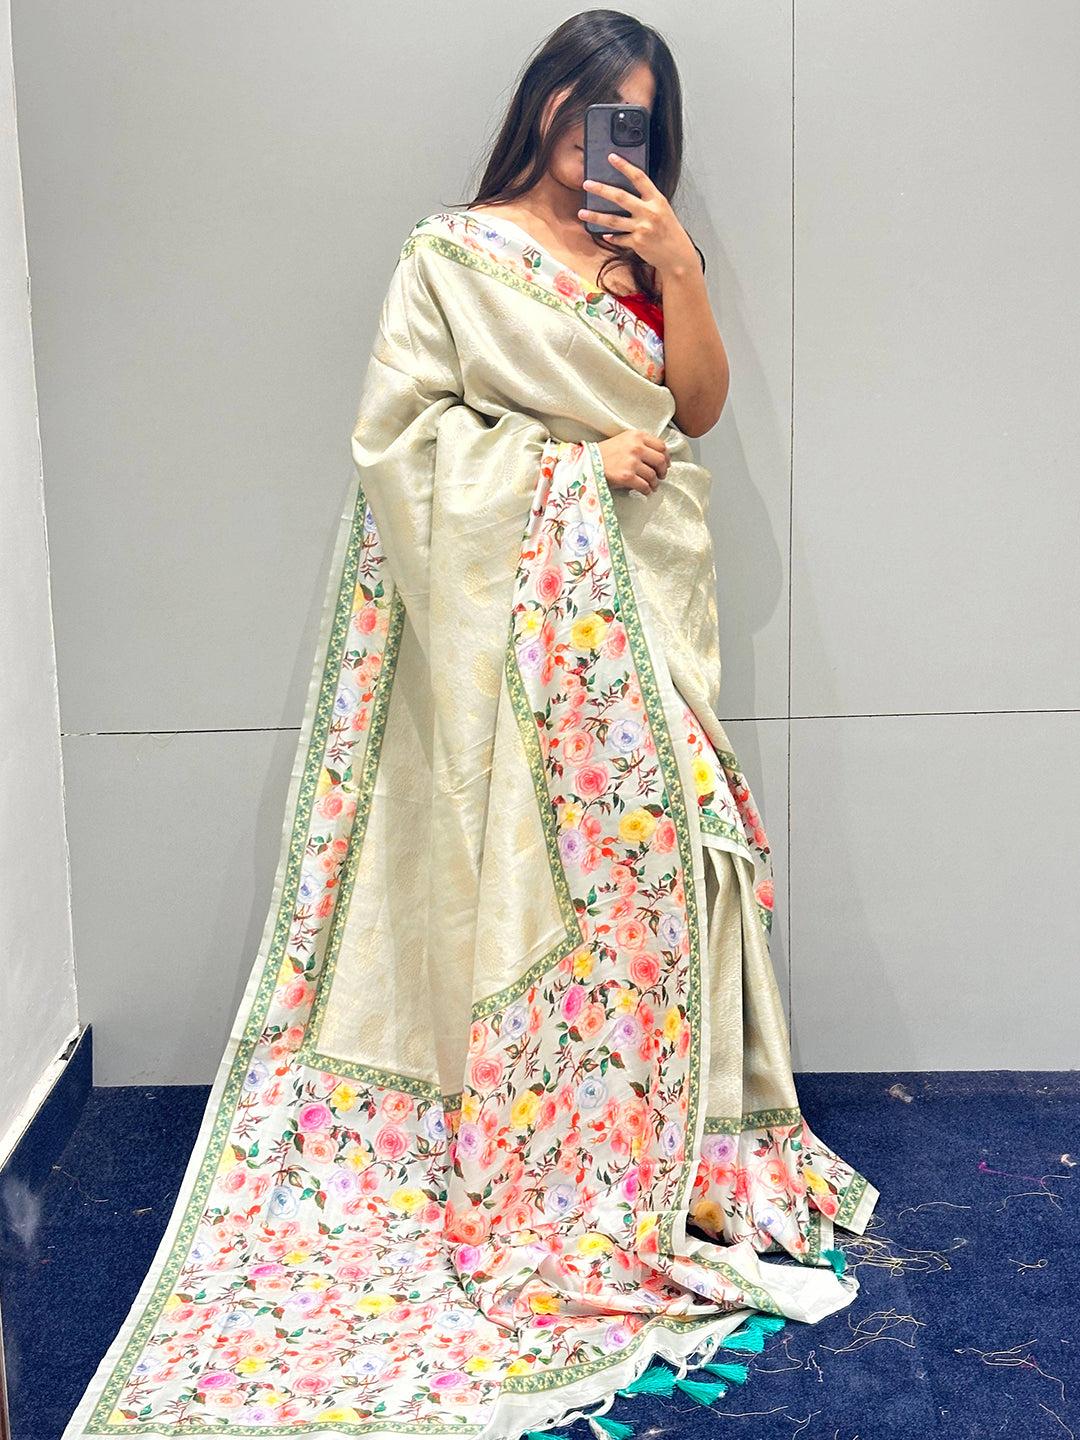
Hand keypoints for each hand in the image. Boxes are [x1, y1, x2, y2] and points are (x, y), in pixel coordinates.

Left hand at [577, 153, 697, 276]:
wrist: (678, 256)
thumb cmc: (670, 232)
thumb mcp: (663, 211)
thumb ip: (647, 201)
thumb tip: (626, 193)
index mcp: (657, 200)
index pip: (639, 178)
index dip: (625, 166)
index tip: (612, 157)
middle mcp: (649, 212)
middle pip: (620, 197)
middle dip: (601, 189)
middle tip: (587, 184)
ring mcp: (642, 228)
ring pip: (613, 220)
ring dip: (595, 216)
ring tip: (582, 212)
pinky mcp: (636, 243)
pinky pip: (618, 238)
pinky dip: (611, 237)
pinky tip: (603, 234)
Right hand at [597, 429, 669, 496]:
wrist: (587, 462)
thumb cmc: (604, 453)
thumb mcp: (623, 440)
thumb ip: (640, 444)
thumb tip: (657, 457)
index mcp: (636, 436)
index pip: (661, 446)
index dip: (666, 457)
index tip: (665, 463)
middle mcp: (636, 447)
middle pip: (660, 460)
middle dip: (663, 471)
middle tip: (661, 476)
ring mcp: (632, 462)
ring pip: (653, 475)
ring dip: (654, 483)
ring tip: (652, 486)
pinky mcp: (627, 476)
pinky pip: (644, 486)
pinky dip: (647, 490)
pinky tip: (645, 490)